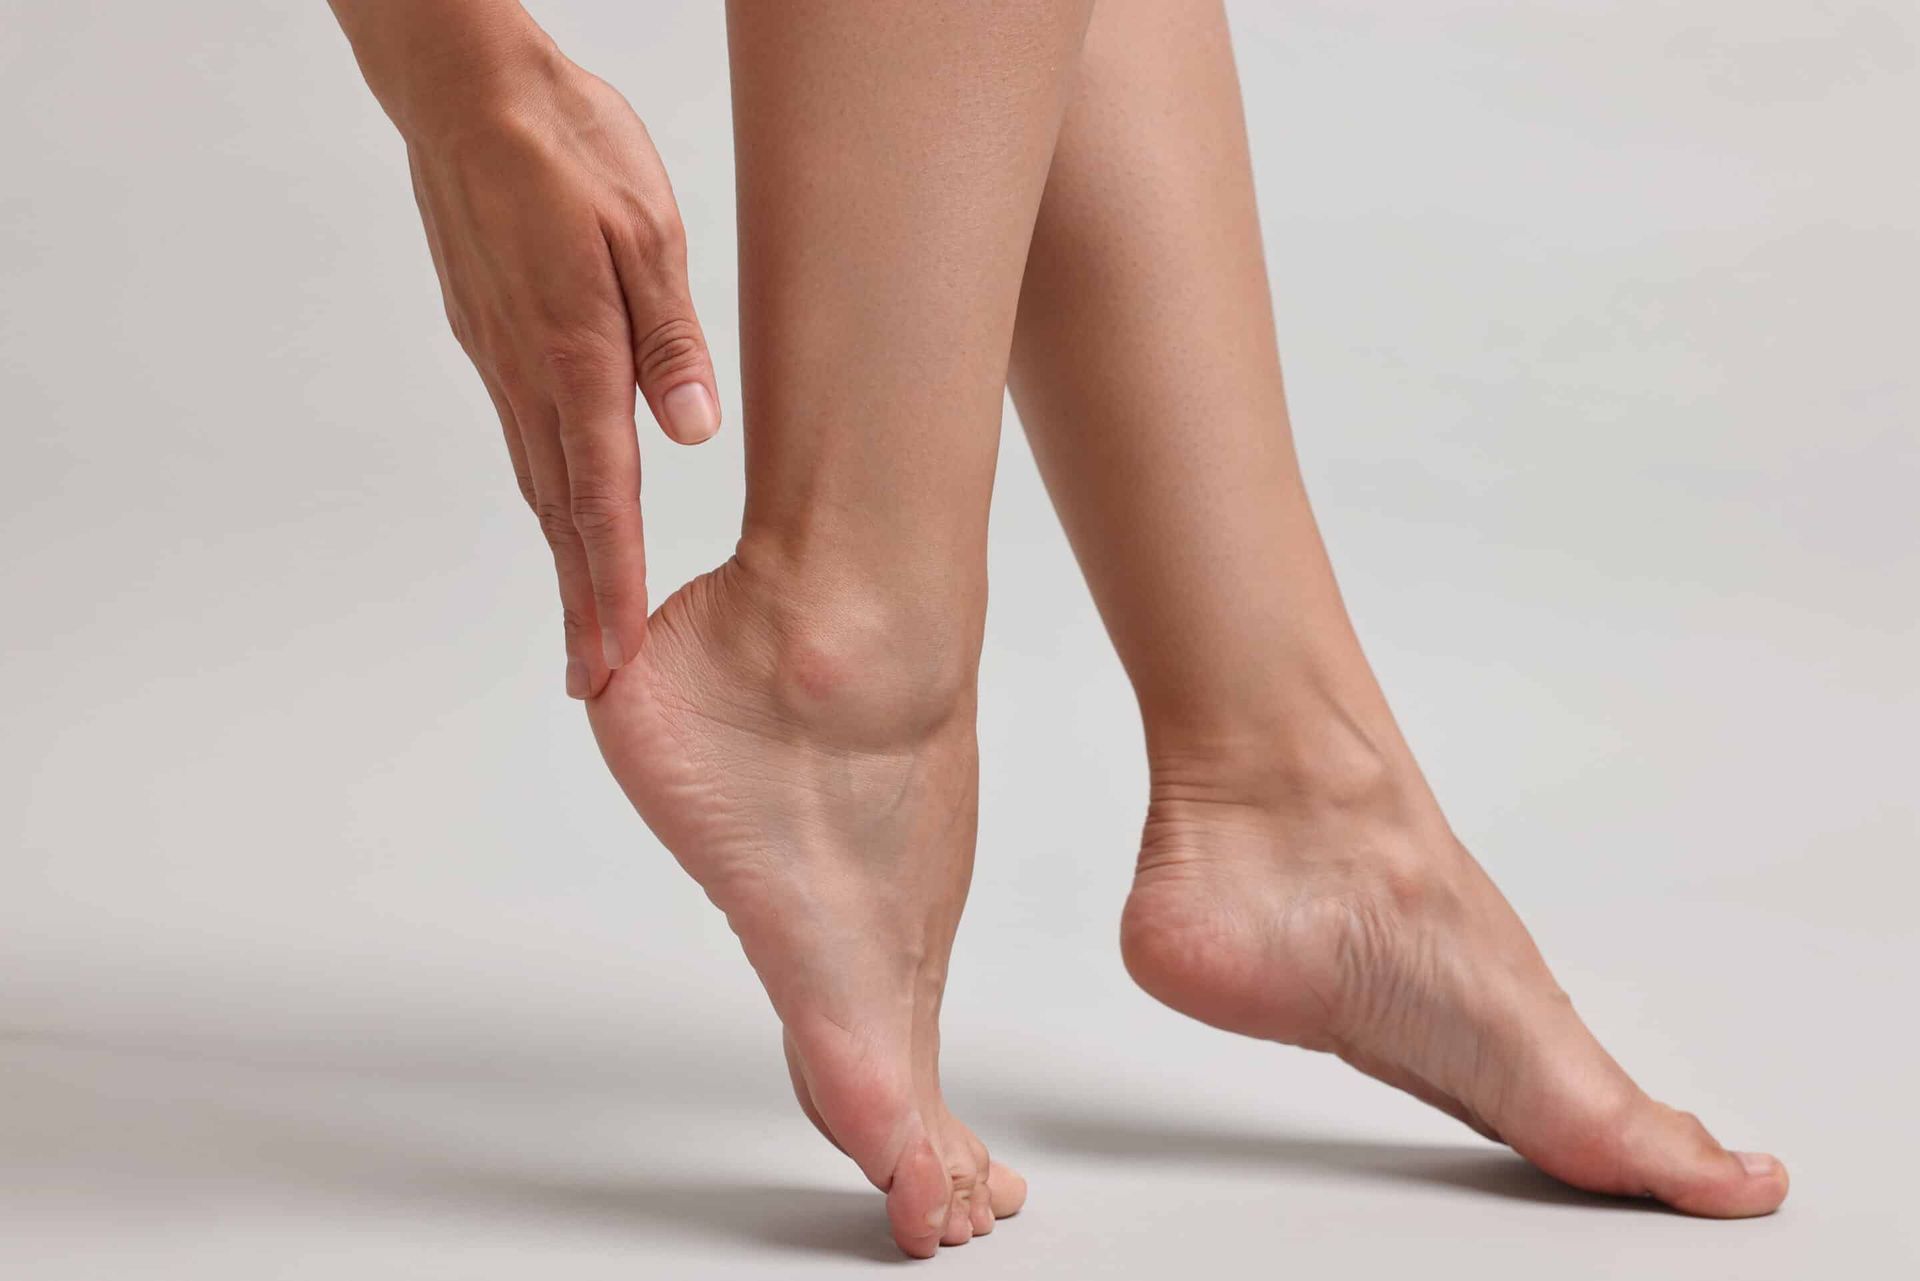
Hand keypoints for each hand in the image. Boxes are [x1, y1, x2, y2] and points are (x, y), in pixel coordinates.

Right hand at [342, 6, 719, 697]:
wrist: (468, 92)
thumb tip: (697, 430)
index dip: (611, 585)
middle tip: (591, 683)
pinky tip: (562, 514)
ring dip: (562, 559)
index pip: (601, 496)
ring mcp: (500, 360)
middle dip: (579, 604)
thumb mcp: (646, 230)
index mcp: (575, 354)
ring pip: (537, 481)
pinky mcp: (489, 338)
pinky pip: (523, 438)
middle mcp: (528, 374)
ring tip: (579, 623)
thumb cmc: (566, 147)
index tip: (616, 659)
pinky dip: (547, 497)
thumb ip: (669, 338)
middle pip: (560, 514)